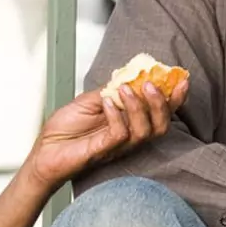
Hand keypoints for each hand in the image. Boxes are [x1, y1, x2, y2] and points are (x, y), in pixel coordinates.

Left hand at [23, 80, 189, 188]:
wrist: (44, 150)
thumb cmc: (65, 130)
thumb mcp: (89, 101)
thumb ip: (110, 91)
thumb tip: (129, 75)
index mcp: (129, 123)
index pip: (159, 113)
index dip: (174, 98)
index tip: (181, 79)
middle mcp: (128, 137)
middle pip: (161, 126)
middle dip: (162, 104)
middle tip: (150, 84)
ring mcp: (116, 145)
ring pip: (145, 131)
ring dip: (138, 106)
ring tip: (125, 89)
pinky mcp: (103, 150)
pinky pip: (120, 134)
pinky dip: (116, 115)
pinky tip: (106, 102)